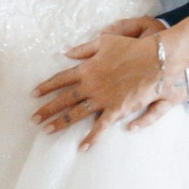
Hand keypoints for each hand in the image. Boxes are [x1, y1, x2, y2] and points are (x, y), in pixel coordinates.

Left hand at [33, 17, 183, 145]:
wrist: (155, 59)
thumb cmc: (132, 48)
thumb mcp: (105, 41)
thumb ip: (83, 48)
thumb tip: (64, 51)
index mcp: (87, 68)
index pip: (60, 79)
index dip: (46, 87)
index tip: (33, 94)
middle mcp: (91, 85)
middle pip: (63, 99)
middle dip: (46, 109)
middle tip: (32, 120)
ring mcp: (102, 99)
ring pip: (76, 113)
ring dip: (60, 123)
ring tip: (46, 131)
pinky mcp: (116, 109)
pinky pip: (100, 126)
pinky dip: (91, 137)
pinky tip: (82, 147)